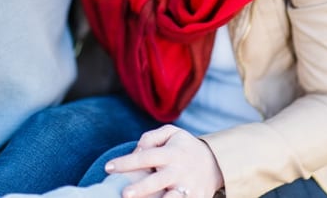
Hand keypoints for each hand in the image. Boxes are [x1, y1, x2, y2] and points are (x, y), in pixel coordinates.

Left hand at [106, 124, 224, 197]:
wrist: (217, 163)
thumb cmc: (185, 148)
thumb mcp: (172, 134)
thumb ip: (151, 138)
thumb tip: (136, 152)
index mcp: (173, 153)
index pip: (147, 156)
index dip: (127, 162)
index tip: (109, 167)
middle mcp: (180, 170)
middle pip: (158, 180)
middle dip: (142, 188)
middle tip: (125, 194)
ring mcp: (188, 187)